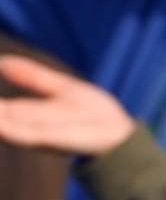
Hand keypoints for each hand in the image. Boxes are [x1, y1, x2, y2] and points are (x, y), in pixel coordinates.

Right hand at [0, 55, 136, 155]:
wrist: (120, 134)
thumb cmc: (94, 113)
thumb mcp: (60, 88)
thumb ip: (32, 78)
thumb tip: (3, 61)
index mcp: (24, 114)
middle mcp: (23, 125)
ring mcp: (34, 132)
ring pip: (1, 125)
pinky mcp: (50, 138)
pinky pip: (20, 132)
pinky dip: (4, 127)